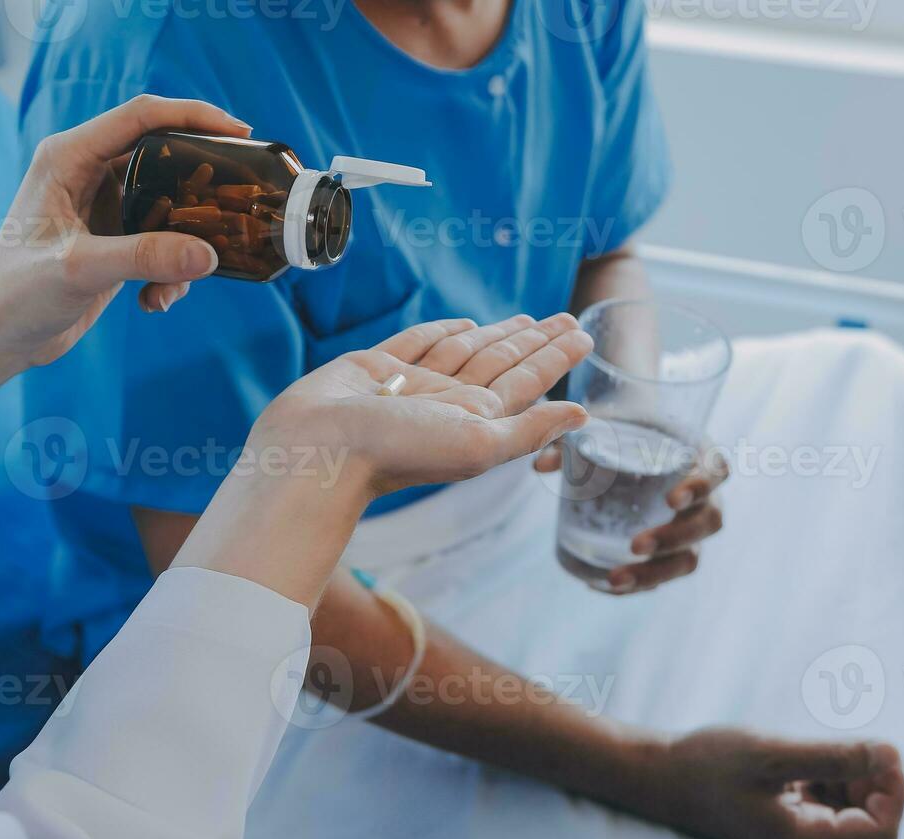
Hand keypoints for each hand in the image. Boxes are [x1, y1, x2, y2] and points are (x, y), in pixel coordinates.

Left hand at [0, 94, 250, 370]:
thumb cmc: (15, 293)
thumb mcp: (80, 270)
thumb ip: (144, 257)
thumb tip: (209, 255)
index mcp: (69, 157)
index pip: (142, 117)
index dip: (194, 117)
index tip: (240, 132)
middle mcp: (86, 172)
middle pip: (164, 155)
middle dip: (201, 185)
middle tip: (238, 199)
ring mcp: (102, 207)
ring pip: (169, 206)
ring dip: (185, 243)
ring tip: (177, 283)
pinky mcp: (113, 240)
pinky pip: (161, 241)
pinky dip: (169, 271)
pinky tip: (154, 301)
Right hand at [177, 314, 593, 607]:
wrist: (320, 449)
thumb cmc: (397, 453)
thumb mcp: (479, 445)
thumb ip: (530, 430)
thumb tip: (583, 416)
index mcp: (476, 421)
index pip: (527, 381)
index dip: (556, 358)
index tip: (582, 336)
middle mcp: (447, 402)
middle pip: (503, 363)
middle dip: (536, 342)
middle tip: (567, 319)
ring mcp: (412, 384)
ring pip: (467, 350)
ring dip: (499, 334)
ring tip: (529, 320)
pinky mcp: (375, 367)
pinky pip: (417, 343)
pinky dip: (442, 331)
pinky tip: (464, 324)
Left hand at [536, 442, 727, 593]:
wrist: (636, 435)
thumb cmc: (628, 427)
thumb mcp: (606, 424)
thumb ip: (574, 440)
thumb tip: (540, 466)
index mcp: (700, 457)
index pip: (716, 473)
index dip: (700, 488)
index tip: (671, 499)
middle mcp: (706, 496)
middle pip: (707, 524)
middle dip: (673, 539)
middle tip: (635, 546)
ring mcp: (691, 527)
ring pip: (689, 558)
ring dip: (655, 573)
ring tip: (616, 579)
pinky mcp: (672, 550)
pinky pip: (664, 574)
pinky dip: (637, 585)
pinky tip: (601, 585)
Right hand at [640, 728, 903, 838]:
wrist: (659, 777)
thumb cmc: (709, 764)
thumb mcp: (774, 754)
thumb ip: (834, 757)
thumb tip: (891, 754)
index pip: (881, 830)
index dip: (893, 791)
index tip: (882, 751)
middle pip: (867, 822)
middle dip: (870, 781)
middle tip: (850, 742)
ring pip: (847, 814)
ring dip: (849, 779)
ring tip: (816, 751)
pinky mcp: (782, 830)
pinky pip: (824, 810)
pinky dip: (827, 782)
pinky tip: (801, 763)